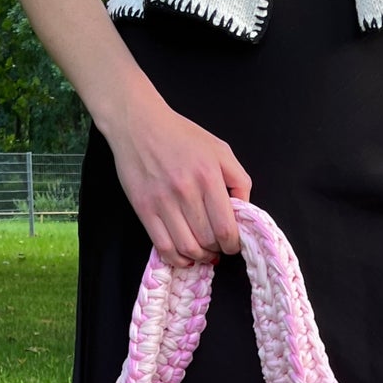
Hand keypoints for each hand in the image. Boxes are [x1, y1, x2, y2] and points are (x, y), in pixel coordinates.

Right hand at [107, 97, 252, 266]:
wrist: (138, 124)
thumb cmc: (180, 135)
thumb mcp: (220, 149)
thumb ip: (238, 178)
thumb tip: (244, 209)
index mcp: (208, 176)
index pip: (226, 227)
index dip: (233, 244)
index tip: (232, 244)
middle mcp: (186, 191)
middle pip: (207, 240)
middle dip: (217, 249)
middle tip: (217, 247)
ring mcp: (163, 202)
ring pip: (187, 247)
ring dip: (199, 257)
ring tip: (203, 253)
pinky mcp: (144, 209)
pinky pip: (163, 246)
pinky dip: (176, 258)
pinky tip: (184, 256)